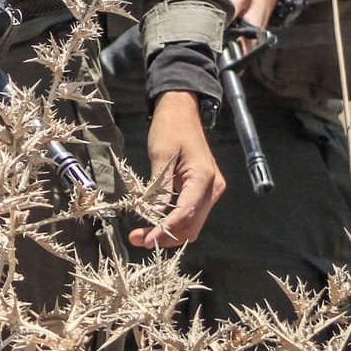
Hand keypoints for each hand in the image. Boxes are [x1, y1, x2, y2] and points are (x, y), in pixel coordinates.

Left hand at [129, 91, 225, 247]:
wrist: (182, 110)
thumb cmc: (170, 127)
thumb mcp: (161, 156)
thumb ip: (160, 188)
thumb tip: (154, 216)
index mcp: (204, 177)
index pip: (186, 214)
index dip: (165, 230)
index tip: (145, 240)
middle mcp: (213, 188)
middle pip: (191, 225)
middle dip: (165, 235)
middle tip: (137, 239)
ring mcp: (210, 190)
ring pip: (192, 224)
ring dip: (169, 232)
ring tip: (141, 234)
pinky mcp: (203, 191)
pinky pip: (190, 214)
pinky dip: (173, 222)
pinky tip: (154, 223)